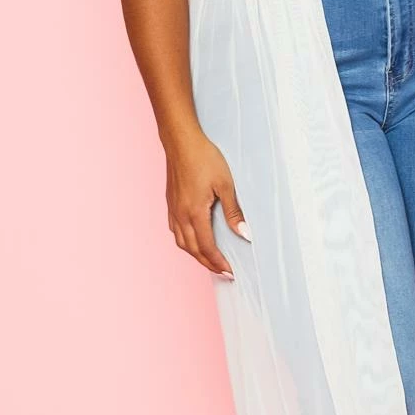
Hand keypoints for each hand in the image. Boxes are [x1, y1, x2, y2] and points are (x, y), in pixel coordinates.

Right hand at [165, 131, 250, 277]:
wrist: (181, 141)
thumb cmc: (204, 158)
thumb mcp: (226, 184)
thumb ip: (234, 211)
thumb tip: (244, 233)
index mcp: (195, 213)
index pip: (207, 247)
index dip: (218, 262)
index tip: (230, 272)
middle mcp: (180, 215)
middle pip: (192, 250)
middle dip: (208, 264)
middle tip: (222, 272)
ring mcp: (173, 210)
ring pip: (181, 242)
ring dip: (195, 255)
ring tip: (209, 260)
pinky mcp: (170, 203)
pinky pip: (175, 231)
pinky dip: (185, 242)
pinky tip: (193, 240)